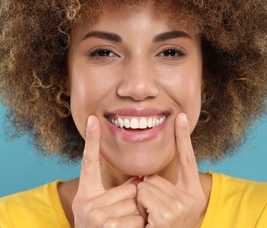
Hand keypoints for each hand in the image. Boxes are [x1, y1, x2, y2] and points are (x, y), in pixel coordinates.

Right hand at [72, 115, 144, 227]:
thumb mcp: (101, 212)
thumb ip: (116, 195)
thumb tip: (141, 181)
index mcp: (86, 194)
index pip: (89, 162)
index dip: (91, 140)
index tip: (93, 118)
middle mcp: (86, 202)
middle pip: (129, 188)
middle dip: (137, 202)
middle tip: (127, 216)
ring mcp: (95, 215)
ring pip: (137, 203)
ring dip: (141, 216)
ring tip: (128, 227)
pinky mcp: (106, 226)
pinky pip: (138, 219)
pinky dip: (142, 227)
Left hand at [136, 113, 206, 227]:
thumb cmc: (158, 226)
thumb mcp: (166, 206)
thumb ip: (160, 188)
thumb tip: (142, 178)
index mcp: (192, 192)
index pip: (187, 159)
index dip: (183, 137)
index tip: (181, 116)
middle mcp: (192, 198)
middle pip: (153, 177)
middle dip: (145, 192)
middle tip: (152, 212)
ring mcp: (182, 207)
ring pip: (145, 185)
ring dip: (140, 202)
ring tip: (149, 219)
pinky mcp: (168, 214)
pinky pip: (142, 195)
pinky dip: (139, 207)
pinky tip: (148, 222)